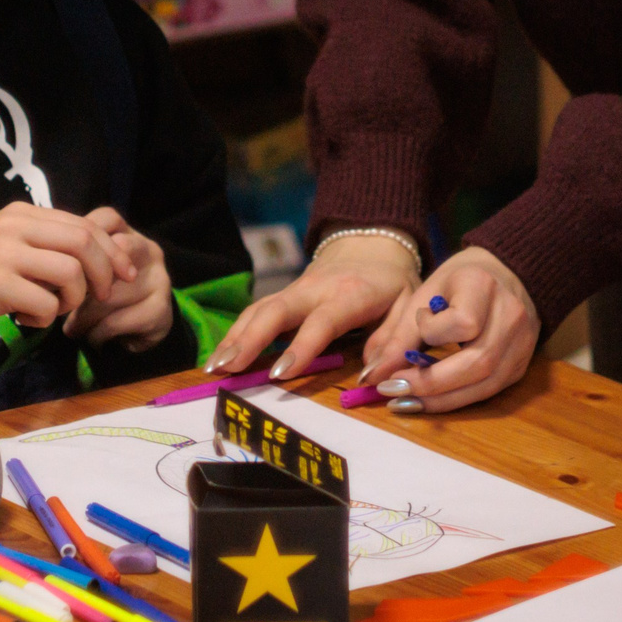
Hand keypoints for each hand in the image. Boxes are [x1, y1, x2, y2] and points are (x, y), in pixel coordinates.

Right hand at [0, 201, 130, 331]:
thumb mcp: (16, 245)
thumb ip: (52, 243)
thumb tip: (107, 254)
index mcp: (23, 213)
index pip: (83, 225)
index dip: (111, 251)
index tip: (125, 273)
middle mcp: (14, 226)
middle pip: (83, 242)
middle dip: (104, 273)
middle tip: (102, 296)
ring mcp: (4, 253)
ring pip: (69, 273)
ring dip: (72, 300)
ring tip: (52, 309)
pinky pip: (44, 303)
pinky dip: (44, 318)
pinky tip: (26, 318)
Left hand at [68, 207, 173, 350]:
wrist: (140, 332)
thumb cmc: (105, 296)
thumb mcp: (89, 271)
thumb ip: (70, 259)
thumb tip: (39, 268)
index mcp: (129, 233)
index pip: (106, 218)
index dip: (79, 241)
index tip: (60, 266)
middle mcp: (149, 249)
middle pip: (111, 251)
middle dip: (81, 280)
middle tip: (62, 298)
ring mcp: (159, 278)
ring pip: (110, 294)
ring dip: (83, 316)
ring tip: (71, 328)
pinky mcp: (160, 309)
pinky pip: (118, 320)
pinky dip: (97, 333)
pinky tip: (91, 338)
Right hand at [206, 230, 419, 377]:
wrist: (371, 244)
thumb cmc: (392, 283)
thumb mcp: (407, 307)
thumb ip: (392, 341)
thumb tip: (372, 377)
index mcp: (350, 294)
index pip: (322, 322)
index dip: (301, 347)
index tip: (279, 374)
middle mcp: (314, 290)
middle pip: (275, 311)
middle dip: (248, 339)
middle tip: (226, 368)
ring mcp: (294, 290)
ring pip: (258, 310)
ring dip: (234, 338)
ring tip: (213, 368)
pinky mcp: (283, 295)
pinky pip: (256, 312)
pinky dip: (235, 333)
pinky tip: (220, 357)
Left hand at [357, 247, 537, 413]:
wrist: (505, 275)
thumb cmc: (458, 283)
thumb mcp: (425, 293)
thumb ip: (398, 335)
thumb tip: (370, 377)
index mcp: (483, 285)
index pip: (463, 322)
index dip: (433, 332)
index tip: (418, 325)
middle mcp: (511, 315)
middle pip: (477, 362)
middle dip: (431, 383)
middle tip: (391, 390)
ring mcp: (521, 344)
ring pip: (484, 385)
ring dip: (440, 400)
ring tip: (405, 401)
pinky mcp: (521, 366)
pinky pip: (488, 391)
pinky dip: (455, 399)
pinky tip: (429, 400)